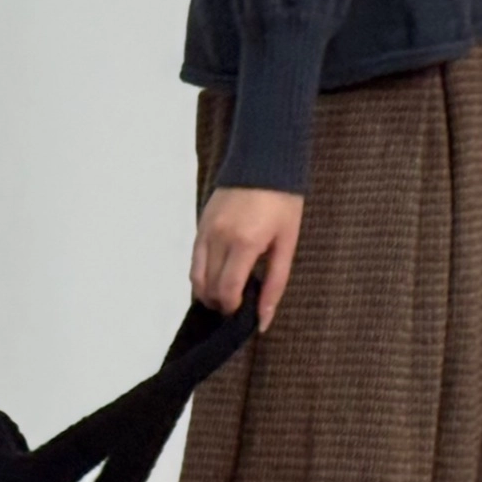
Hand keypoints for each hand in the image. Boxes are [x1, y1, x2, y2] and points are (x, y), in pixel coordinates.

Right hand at [190, 186, 304, 331]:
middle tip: (238, 306)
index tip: (243, 313)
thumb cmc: (282, 203)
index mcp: (244, 243)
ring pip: (196, 277)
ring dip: (208, 293)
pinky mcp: (201, 224)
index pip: (227, 291)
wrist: (264, 161)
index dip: (232, 309)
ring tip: (228, 295)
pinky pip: (195, 260)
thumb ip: (274, 285)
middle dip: (221, 304)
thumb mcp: (286, 245)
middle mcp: (219, 237)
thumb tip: (263, 320)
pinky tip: (218, 278)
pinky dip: (202, 276)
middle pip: (209, 288)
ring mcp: (206, 230)